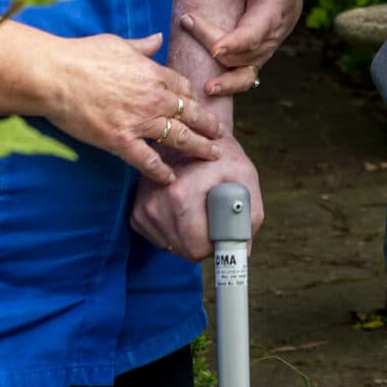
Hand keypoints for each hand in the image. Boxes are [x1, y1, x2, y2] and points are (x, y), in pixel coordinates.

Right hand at [38, 32, 223, 186]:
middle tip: (220, 134)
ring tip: (212, 155)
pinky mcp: (120, 141)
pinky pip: (148, 160)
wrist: (56, 76)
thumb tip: (158, 38)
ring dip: (199, 147)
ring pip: (179, 138)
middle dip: (209, 125)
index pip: (184, 88)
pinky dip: (161, 171)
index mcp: (154, 74)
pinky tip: (171, 178)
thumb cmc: (83, 55)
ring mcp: (139, 121)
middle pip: (191, 114)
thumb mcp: (118, 43)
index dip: (195, 99)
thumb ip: (142, 45)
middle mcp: (153, 98)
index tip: (200, 107)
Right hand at [131, 133, 261, 260]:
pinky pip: (160, 239)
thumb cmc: (221, 156)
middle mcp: (156, 202)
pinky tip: (184, 212)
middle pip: (185, 250)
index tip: (223, 233)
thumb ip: (250, 215)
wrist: (191, 136)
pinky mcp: (137, 212)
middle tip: (214, 220)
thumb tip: (243, 251)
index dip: (215, 246)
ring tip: (199, 211)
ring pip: (172, 246)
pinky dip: (174, 232)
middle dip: (203, 243)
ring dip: (188, 238)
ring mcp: (143, 208)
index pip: (196, 247)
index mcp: (181, 194)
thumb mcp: (245, 176)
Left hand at [176, 0, 303, 96]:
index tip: (217, 47)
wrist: (288, 4)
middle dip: (210, 42)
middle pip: (238, 54)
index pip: (252, 35)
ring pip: (240, 74)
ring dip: (223, 82)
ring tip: (204, 87)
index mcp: (270, 20)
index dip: (235, 43)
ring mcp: (259, 57)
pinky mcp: (250, 64)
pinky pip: (240, 81)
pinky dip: (227, 89)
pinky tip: (208, 92)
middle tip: (186, 20)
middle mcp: (266, 43)